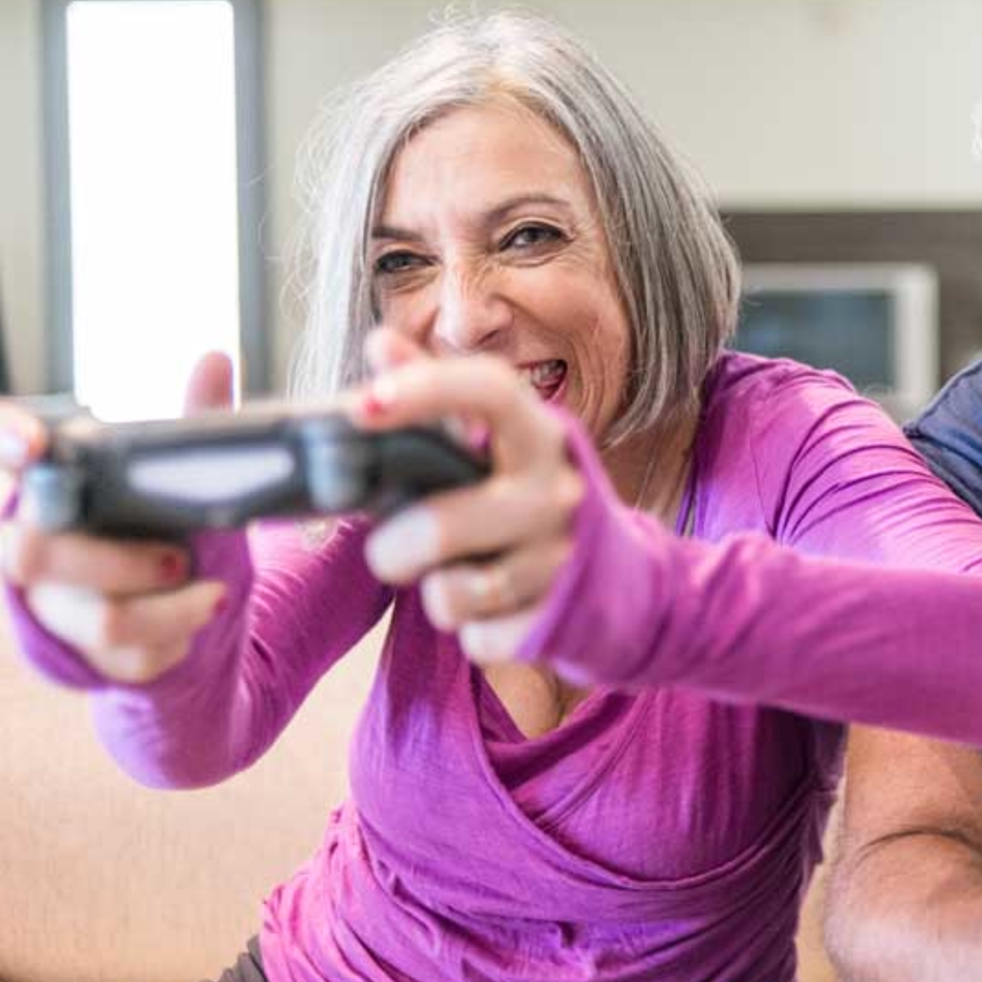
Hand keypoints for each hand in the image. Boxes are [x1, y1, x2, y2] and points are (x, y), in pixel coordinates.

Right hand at [0, 353, 232, 682]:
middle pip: (34, 556)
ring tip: (213, 592)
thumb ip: (192, 423)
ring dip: (172, 610)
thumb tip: (213, 359)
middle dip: (120, 562)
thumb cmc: (168, 522)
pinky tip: (193, 620)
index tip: (32, 442)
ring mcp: (50, 604)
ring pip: (101, 620)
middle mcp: (30, 543)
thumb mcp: (184, 476)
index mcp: (48, 483)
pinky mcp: (80, 653)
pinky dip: (178, 640)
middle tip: (181, 556)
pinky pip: (128, 657)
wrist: (185, 602)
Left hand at [356, 328, 583, 663]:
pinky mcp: (558, 621)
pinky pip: (480, 641)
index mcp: (538, 435)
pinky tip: (495, 612)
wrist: (620, 580)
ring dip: (437, 595)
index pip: (490, 391)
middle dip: (396, 549)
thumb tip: (381, 341)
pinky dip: (473, 633)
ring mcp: (562, 559)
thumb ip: (435, 393)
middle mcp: (556, 492)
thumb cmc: (528, 499)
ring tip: (456, 579)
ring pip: (454, 594)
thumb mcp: (497, 444)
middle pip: (445, 524)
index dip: (424, 391)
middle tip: (393, 550)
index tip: (361, 405)